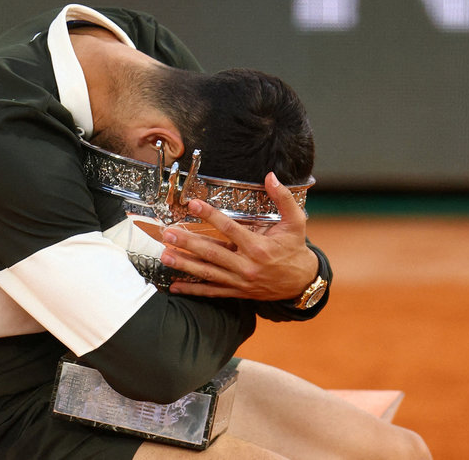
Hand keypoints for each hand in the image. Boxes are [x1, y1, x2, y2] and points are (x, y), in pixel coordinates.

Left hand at [159, 172, 318, 300]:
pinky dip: (193, 290)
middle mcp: (247, 266)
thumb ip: (283, 198)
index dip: (210, 215)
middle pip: (212, 252)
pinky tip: (175, 286)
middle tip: (169, 234)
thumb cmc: (296, 249)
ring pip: (208, 273)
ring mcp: (241, 281)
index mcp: (259, 247)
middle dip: (188, 243)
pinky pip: (212, 291)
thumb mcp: (296, 221)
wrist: (302, 282)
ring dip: (185, 265)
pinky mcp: (238, 292)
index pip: (229, 228)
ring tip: (166, 256)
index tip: (193, 204)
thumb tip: (271, 176)